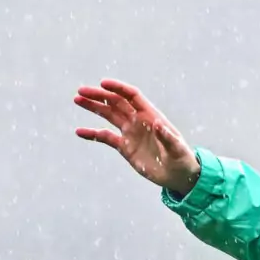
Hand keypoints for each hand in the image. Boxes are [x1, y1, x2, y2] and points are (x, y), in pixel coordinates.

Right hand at [74, 78, 200, 194]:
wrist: (178, 175)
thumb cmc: (182, 159)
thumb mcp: (178, 149)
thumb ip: (167, 137)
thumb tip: (157, 124)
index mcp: (151, 115)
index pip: (132, 96)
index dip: (118, 88)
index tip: (103, 84)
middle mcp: (138, 120)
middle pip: (116, 102)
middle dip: (99, 96)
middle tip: (81, 91)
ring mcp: (130, 132)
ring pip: (108, 115)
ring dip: (94, 107)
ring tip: (77, 100)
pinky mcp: (125, 147)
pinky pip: (105, 137)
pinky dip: (92, 134)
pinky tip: (79, 131)